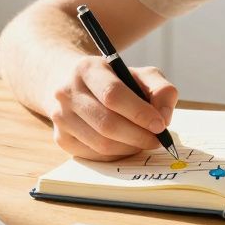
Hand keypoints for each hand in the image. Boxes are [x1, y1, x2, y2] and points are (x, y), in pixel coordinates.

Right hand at [40, 56, 178, 160]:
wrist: (75, 85)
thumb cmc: (115, 81)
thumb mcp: (140, 75)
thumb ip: (160, 89)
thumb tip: (164, 118)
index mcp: (87, 69)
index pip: (113, 95)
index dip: (140, 113)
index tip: (160, 125)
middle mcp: (67, 92)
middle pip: (107, 124)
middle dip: (138, 136)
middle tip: (158, 139)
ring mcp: (60, 117)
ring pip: (101, 144)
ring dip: (130, 147)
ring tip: (144, 141)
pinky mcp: (61, 138)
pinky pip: (95, 155)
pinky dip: (117, 154)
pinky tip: (127, 145)